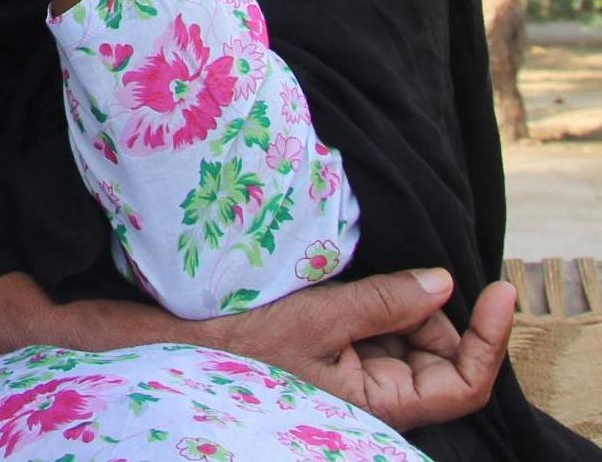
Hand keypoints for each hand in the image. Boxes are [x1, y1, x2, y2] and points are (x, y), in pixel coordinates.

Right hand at [206, 267, 513, 430]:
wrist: (184, 351)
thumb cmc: (244, 347)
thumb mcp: (318, 319)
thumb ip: (385, 302)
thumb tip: (443, 283)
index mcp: (384, 404)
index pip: (466, 382)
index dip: (491, 338)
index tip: (500, 290)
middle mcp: (382, 397)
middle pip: (441, 353)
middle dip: (428, 312)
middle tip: (389, 282)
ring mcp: (363, 377)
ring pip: (411, 337)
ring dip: (395, 304)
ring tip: (345, 291)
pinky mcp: (344, 356)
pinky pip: (382, 329)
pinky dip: (375, 304)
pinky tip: (340, 294)